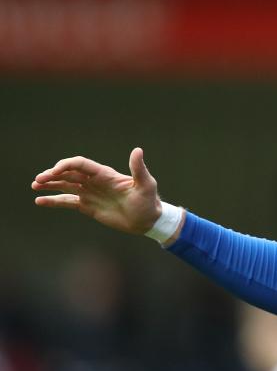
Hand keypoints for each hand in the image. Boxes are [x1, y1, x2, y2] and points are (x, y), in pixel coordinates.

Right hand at [32, 148, 163, 234]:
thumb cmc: (148, 201)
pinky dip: (54, 201)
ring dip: (50, 185)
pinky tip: (40, 201)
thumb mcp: (146, 185)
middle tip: (38, 180)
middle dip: (53, 175)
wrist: (147, 220)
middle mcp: (94, 182)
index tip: (54, 172)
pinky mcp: (88, 206)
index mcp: (105, 174)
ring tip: (35, 186)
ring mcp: (90, 193)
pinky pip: (67, 202)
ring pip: (65, 186)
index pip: (80, 165)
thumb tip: (137, 150)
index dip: (66, 166)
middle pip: (69, 174)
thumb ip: (138, 168)